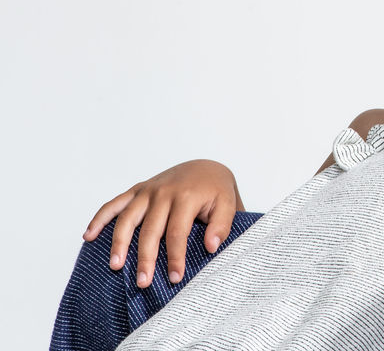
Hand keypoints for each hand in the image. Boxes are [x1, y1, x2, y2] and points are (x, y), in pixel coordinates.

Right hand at [83, 159, 242, 288]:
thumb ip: (222, 225)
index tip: (174, 278)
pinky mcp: (137, 190)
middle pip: (150, 230)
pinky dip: (100, 218)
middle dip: (145, 258)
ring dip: (119, 242)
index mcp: (186, 196)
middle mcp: (163, 192)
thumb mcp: (228, 204)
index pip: (177, 232)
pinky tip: (88, 236)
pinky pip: (114, 203)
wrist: (205, 167)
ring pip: (127, 218)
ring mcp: (147, 190)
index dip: (175, 257)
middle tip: (143, 282)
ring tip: (115, 266)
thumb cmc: (216, 191)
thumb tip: (211, 246)